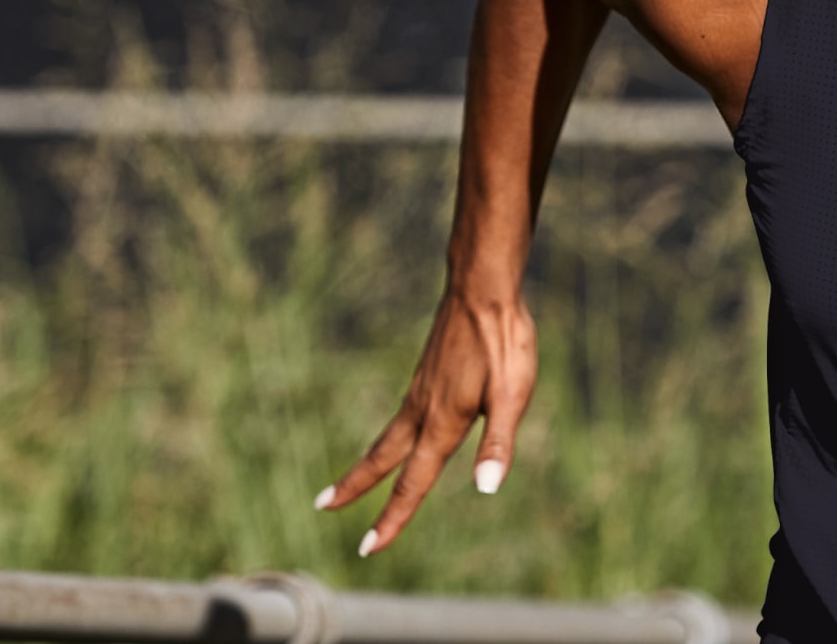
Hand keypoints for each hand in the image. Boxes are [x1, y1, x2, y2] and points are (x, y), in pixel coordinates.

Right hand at [316, 289, 536, 555]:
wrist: (483, 287)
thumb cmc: (503, 341)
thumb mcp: (512, 395)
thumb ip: (498, 443)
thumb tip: (486, 489)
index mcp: (442, 422)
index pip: (413, 482)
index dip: (393, 518)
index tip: (368, 548)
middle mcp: (423, 410)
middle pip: (382, 459)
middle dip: (354, 488)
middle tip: (323, 507)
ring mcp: (421, 391)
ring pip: (388, 438)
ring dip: (366, 464)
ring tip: (347, 483)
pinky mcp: (427, 375)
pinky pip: (401, 417)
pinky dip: (389, 438)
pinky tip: (400, 436)